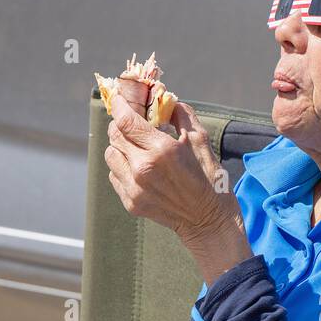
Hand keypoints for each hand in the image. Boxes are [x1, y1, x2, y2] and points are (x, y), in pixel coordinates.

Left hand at [104, 97, 251, 283]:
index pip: (125, 120)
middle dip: (122, 125)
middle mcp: (143, 168)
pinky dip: (123, 167)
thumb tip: (165, 99)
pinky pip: (114, 175)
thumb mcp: (201, 141)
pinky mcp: (131, 202)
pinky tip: (141, 170)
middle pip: (114, 135)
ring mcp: (134, 187)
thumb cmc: (210, 180)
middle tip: (133, 124)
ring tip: (137, 149)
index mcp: (162, 150)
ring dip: (120, 147)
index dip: (119, 105)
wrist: (209, 222)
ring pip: (110, 154)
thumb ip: (181, 115)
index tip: (119, 98)